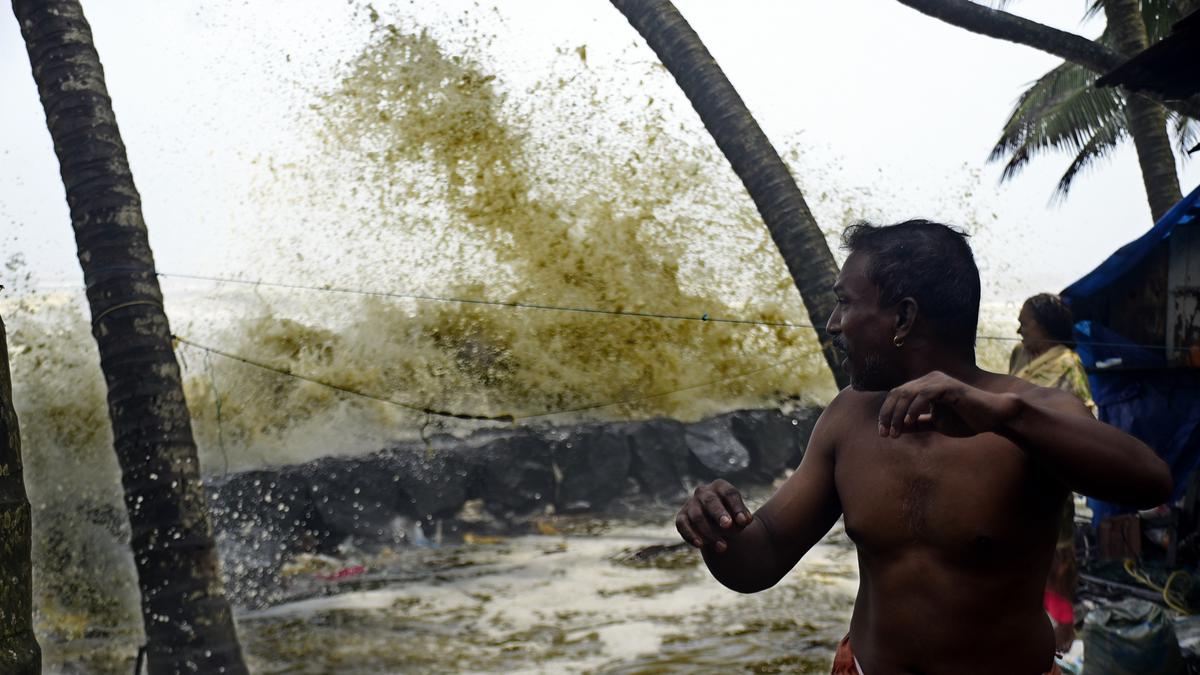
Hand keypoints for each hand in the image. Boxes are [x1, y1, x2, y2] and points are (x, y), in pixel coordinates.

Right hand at [675, 479, 752, 552]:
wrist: (717, 526)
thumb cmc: (732, 519)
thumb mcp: (740, 518)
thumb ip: (743, 519)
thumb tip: (744, 520)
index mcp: (721, 486)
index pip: (729, 493)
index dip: (737, 507)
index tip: (744, 522)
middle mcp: (704, 492)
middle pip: (711, 501)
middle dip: (719, 513)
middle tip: (727, 525)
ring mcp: (691, 503)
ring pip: (697, 516)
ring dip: (709, 532)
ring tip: (723, 547)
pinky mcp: (682, 516)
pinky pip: (682, 525)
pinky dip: (690, 535)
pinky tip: (700, 545)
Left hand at [878, 371, 1020, 437]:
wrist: (992, 418)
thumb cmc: (966, 420)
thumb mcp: (936, 424)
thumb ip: (918, 424)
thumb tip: (897, 428)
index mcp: (924, 386)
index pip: (897, 396)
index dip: (886, 414)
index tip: (883, 434)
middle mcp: (929, 380)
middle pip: (898, 393)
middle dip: (888, 415)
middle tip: (886, 435)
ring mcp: (939, 381)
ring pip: (908, 393)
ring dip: (898, 415)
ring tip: (895, 433)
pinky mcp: (950, 386)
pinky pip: (925, 394)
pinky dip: (914, 408)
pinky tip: (910, 421)